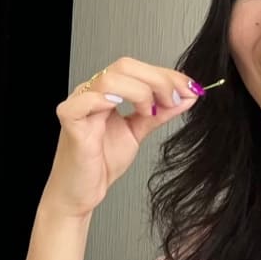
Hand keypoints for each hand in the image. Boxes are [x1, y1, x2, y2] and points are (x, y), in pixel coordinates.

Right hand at [41, 58, 201, 219]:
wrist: (82, 192)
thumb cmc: (100, 164)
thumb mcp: (138, 132)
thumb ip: (160, 113)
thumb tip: (187, 96)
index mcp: (106, 92)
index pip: (137, 69)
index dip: (166, 75)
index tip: (189, 88)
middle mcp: (92, 94)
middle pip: (125, 66)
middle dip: (158, 80)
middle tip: (174, 100)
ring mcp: (79, 105)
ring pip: (109, 79)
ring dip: (139, 91)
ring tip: (150, 112)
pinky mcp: (70, 122)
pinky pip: (84, 102)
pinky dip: (105, 100)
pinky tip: (123, 109)